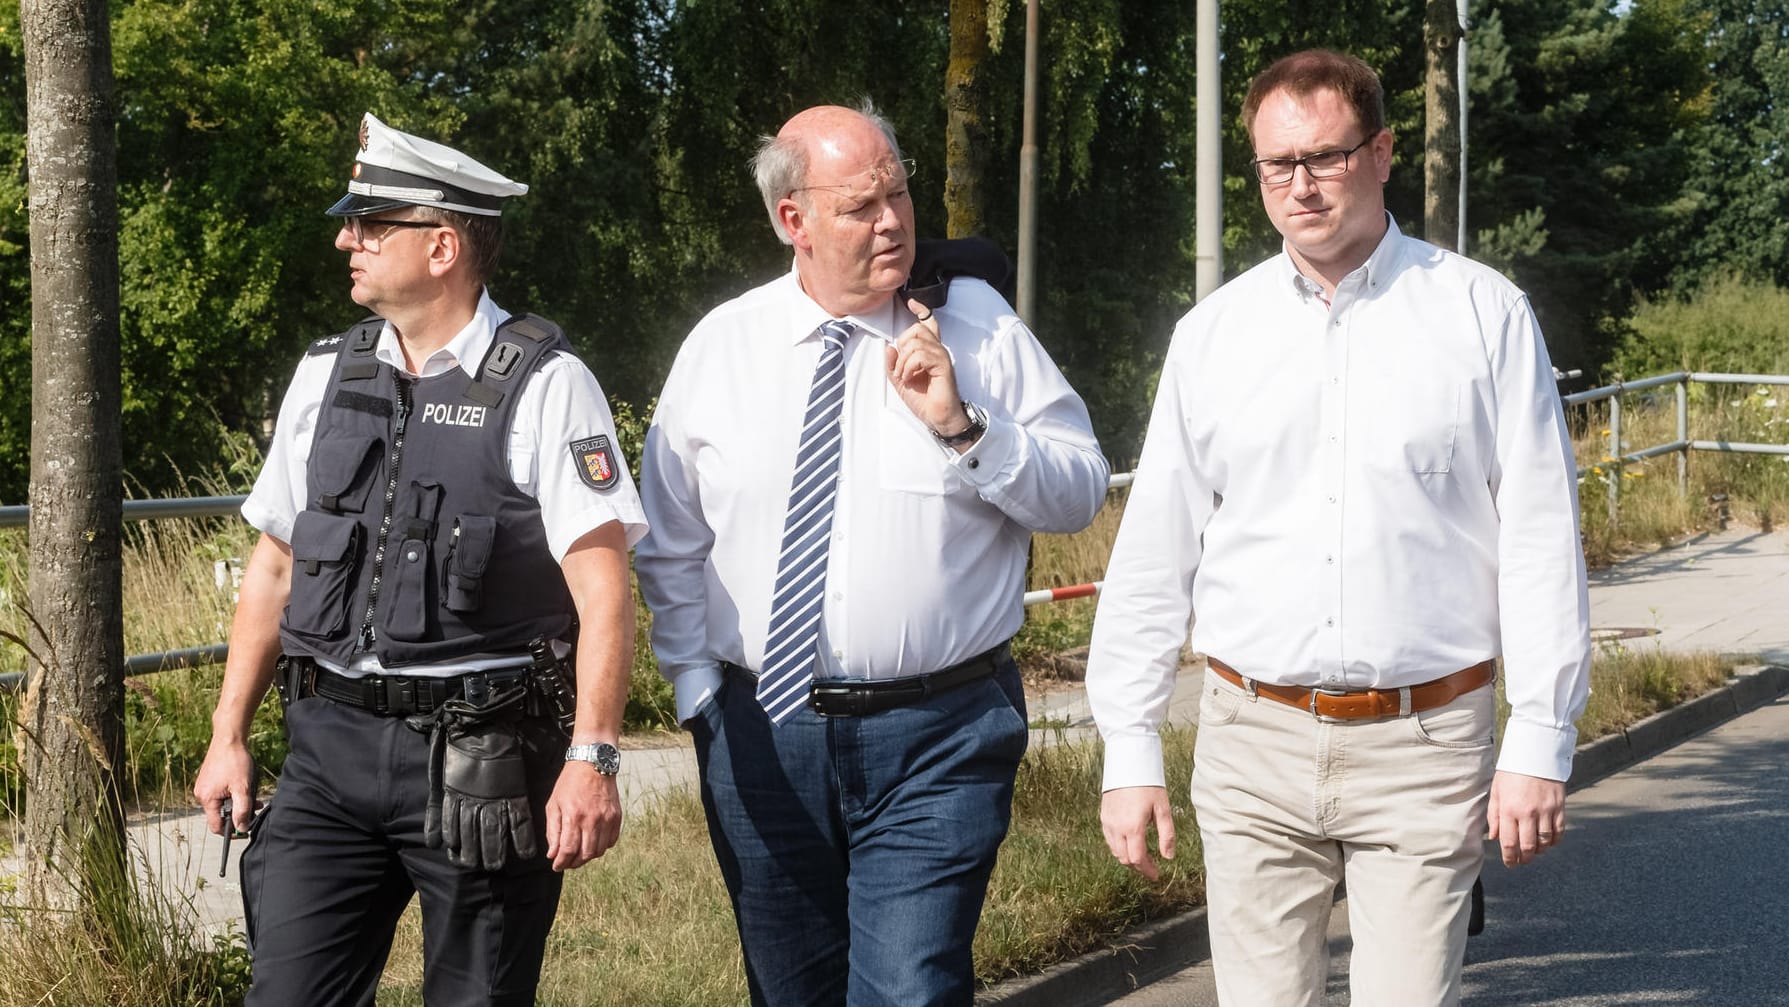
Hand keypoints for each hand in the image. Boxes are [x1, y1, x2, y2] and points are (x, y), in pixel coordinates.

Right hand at [194, 736, 255, 835]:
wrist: (229, 738)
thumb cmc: (235, 761)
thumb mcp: (242, 788)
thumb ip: (242, 810)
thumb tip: (242, 828)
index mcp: (206, 799)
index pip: (216, 826)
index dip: (231, 832)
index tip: (245, 830)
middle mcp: (202, 794)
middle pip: (220, 814)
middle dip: (238, 814)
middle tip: (255, 808)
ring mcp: (204, 787)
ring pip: (222, 803)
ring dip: (238, 803)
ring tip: (253, 796)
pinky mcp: (209, 780)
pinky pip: (221, 793)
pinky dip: (233, 794)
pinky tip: (244, 787)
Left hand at [544, 761, 622, 870]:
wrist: (593, 763)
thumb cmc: (570, 783)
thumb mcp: (554, 804)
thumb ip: (553, 831)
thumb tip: (553, 854)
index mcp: (573, 816)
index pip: (568, 850)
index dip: (561, 863)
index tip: (556, 866)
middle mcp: (592, 820)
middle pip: (585, 854)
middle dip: (574, 863)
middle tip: (567, 862)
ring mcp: (607, 819)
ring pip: (599, 851)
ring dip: (587, 856)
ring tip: (579, 853)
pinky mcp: (616, 817)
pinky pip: (611, 841)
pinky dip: (601, 846)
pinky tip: (593, 842)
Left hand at [885, 297, 966, 434]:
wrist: (938, 418)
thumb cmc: (924, 401)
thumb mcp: (900, 382)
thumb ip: (892, 365)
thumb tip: (889, 347)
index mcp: (929, 351)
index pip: (928, 323)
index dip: (920, 310)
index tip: (910, 302)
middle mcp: (937, 350)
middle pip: (916, 329)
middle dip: (902, 346)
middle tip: (901, 368)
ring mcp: (942, 356)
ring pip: (916, 341)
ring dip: (903, 361)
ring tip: (905, 376)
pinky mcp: (944, 365)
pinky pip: (921, 355)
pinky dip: (909, 366)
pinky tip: (910, 378)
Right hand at [1101, 786, 1176, 880]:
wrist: (1128, 765)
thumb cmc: (1149, 786)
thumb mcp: (1163, 809)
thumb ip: (1167, 835)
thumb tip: (1169, 857)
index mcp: (1133, 827)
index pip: (1137, 859)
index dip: (1147, 870)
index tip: (1156, 875)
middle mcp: (1117, 828)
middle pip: (1125, 859)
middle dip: (1138, 866)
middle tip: (1151, 866)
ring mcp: (1108, 822)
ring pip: (1115, 851)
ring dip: (1128, 857)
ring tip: (1141, 855)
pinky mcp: (1103, 816)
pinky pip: (1109, 839)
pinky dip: (1119, 846)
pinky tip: (1129, 842)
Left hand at [1487, 770, 1565, 866]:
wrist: (1535, 754)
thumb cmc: (1512, 772)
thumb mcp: (1496, 791)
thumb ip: (1494, 815)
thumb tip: (1493, 837)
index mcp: (1509, 809)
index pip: (1509, 842)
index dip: (1509, 857)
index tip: (1510, 863)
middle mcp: (1528, 813)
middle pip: (1528, 847)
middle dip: (1524, 858)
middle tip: (1521, 861)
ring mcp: (1546, 811)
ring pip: (1545, 842)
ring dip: (1539, 851)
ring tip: (1533, 851)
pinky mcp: (1559, 807)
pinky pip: (1559, 832)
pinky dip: (1554, 841)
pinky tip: (1548, 842)